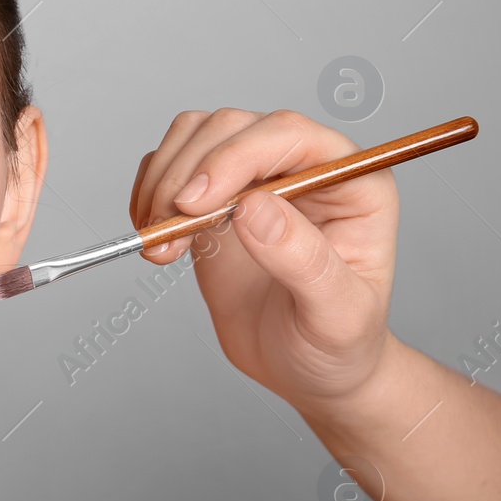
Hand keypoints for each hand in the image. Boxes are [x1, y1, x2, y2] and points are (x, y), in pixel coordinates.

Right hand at [128, 108, 398, 411]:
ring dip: (163, 182)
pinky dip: (149, 195)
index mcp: (350, 181)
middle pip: (230, 128)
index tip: (194, 204)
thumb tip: (254, 207)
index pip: (285, 135)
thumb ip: (302, 258)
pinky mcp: (215, 199)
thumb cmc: (339, 346)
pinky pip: (171, 167)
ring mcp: (255, 179)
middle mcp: (303, 167)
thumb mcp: (336, 314)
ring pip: (195, 136)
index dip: (232, 158)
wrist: (309, 372)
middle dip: (188, 174)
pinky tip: (156, 238)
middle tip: (168, 232)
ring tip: (161, 243)